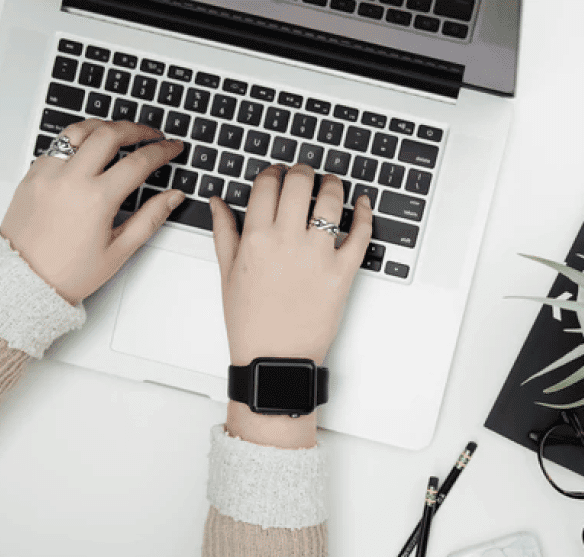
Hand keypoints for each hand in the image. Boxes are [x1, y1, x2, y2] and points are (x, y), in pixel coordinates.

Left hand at [0, 119, 185, 304]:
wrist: (24, 280)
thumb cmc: (68, 272)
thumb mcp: (119, 250)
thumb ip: (150, 218)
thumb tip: (172, 197)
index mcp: (96, 199)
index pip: (138, 162)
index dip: (162, 151)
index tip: (172, 148)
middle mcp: (70, 179)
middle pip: (109, 134)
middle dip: (137, 129)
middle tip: (152, 134)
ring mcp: (48, 173)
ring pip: (80, 130)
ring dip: (105, 126)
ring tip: (120, 133)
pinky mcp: (32, 174)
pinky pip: (58, 145)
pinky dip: (78, 141)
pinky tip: (89, 150)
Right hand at [210, 163, 372, 366]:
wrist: (275, 359)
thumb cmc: (250, 323)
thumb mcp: (227, 275)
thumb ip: (224, 232)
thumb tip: (218, 202)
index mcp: (256, 238)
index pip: (267, 184)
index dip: (274, 172)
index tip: (278, 174)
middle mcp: (287, 241)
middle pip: (299, 182)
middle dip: (303, 171)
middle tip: (305, 174)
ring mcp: (318, 255)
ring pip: (331, 200)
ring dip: (333, 184)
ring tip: (332, 185)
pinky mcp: (343, 272)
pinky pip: (361, 233)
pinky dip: (365, 213)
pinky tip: (363, 204)